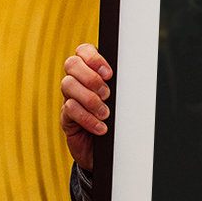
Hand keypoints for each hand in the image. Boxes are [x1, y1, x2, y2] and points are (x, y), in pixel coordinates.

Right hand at [60, 44, 112, 170]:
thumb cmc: (119, 119)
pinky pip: (69, 109)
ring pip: (68, 85)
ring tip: (105, 113)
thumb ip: (122, 85)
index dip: (93, 58)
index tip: (109, 73)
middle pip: (71, 64)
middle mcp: (78, 80)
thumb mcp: (122, 99)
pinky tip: (101, 127)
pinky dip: (87, 118)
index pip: (83, 50)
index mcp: (92, 70)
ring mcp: (69, 97)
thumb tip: (135, 75)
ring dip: (89, 99)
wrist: (109, 149)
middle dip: (91, 77)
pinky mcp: (66, 117)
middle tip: (107, 94)